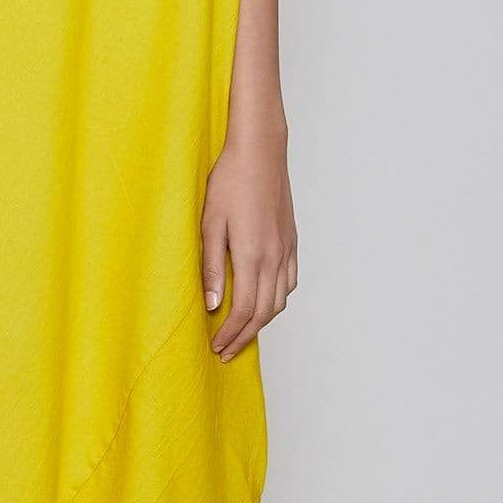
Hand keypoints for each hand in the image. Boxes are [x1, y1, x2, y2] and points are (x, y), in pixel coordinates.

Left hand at [201, 126, 297, 360]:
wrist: (260, 152)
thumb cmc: (229, 181)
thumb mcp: (209, 224)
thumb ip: (211, 267)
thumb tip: (213, 305)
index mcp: (252, 255)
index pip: (244, 310)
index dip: (230, 334)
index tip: (215, 347)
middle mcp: (274, 257)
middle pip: (264, 312)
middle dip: (244, 336)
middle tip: (225, 351)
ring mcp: (287, 249)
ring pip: (280, 300)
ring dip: (262, 321)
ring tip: (242, 332)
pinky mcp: (292, 240)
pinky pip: (290, 281)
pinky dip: (277, 299)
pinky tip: (264, 301)